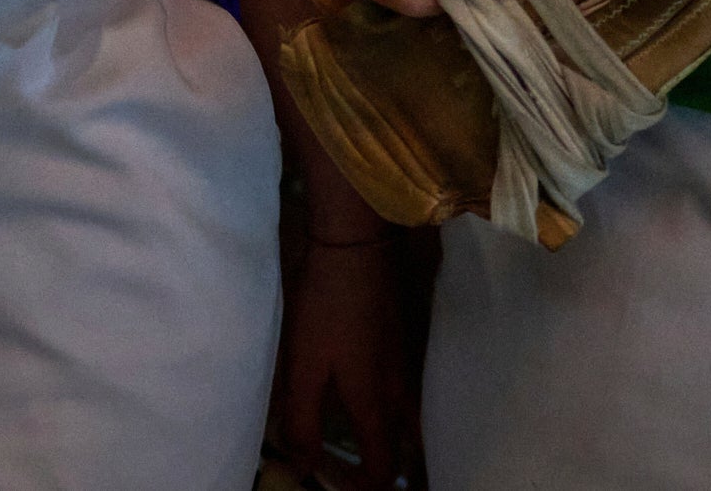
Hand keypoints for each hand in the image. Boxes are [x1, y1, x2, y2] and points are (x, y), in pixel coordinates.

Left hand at [269, 233, 420, 490]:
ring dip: (393, 437)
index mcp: (375, 402)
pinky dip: (393, 409)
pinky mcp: (400, 336)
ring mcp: (404, 360)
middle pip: (406, 444)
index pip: (384, 465)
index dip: (366, 486)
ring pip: (408, 416)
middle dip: (389, 467)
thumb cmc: (326, 307)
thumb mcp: (303, 366)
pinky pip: (404, 390)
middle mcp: (398, 388)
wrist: (356, 243)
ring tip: (365, 442)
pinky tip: (369, 394)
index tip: (342, 486)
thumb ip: (302, 420)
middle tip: (360, 472)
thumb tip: (306, 465)